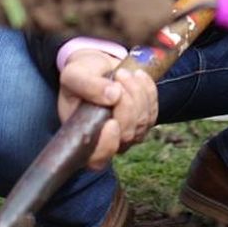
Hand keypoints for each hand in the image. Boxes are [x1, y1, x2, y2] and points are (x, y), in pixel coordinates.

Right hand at [57, 50, 157, 169]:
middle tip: (118, 77)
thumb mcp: (73, 75)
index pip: (97, 159)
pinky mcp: (145, 121)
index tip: (112, 122)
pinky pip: (154, 109)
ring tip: (123, 73)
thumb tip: (113, 96)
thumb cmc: (80, 75)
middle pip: (126, 136)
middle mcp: (107, 142)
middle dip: (126, 103)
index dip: (108, 146)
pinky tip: (137, 75)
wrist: (97, 67)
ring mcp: (129, 134)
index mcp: (84, 138)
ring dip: (137, 92)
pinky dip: (147, 89)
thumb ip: (86, 85)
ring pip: (143, 122)